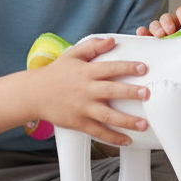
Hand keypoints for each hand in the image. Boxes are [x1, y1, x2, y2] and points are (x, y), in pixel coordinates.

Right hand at [30, 36, 150, 146]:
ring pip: (108, 116)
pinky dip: (113, 138)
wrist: (34, 94)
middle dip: (130, 93)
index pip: (110, 68)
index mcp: (86, 72)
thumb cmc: (55, 73)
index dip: (127, 67)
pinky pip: (99, 132)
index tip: (143, 67)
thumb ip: (92, 46)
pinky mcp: (78, 123)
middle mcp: (86, 90)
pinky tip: (127, 140)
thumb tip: (112, 40)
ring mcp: (83, 108)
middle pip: (111, 91)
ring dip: (127, 121)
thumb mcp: (72, 55)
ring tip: (143, 124)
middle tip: (146, 94)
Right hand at [137, 4, 180, 37]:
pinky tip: (141, 34)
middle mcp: (172, 26)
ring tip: (159, 35)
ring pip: (155, 24)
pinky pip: (145, 34)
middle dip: (167, 22)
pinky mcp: (151, 40)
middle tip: (170, 31)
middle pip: (167, 18)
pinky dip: (143, 33)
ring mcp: (160, 32)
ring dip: (156, 28)